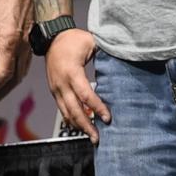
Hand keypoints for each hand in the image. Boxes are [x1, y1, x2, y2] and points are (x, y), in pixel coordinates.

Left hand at [0, 0, 33, 109]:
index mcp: (10, 41)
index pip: (3, 74)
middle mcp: (23, 46)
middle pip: (14, 78)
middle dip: (0, 94)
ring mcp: (29, 43)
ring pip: (22, 72)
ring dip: (9, 87)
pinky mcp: (32, 39)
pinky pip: (26, 63)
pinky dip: (17, 76)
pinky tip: (10, 78)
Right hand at [46, 29, 109, 143]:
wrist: (52, 37)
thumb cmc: (74, 39)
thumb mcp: (91, 43)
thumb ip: (105, 55)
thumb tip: (123, 63)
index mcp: (72, 72)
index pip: (86, 95)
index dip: (97, 108)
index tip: (107, 118)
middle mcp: (62, 84)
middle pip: (74, 110)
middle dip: (86, 126)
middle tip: (98, 138)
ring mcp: (56, 89)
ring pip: (66, 113)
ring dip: (78, 126)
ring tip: (90, 136)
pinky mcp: (54, 91)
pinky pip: (62, 109)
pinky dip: (71, 119)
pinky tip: (80, 126)